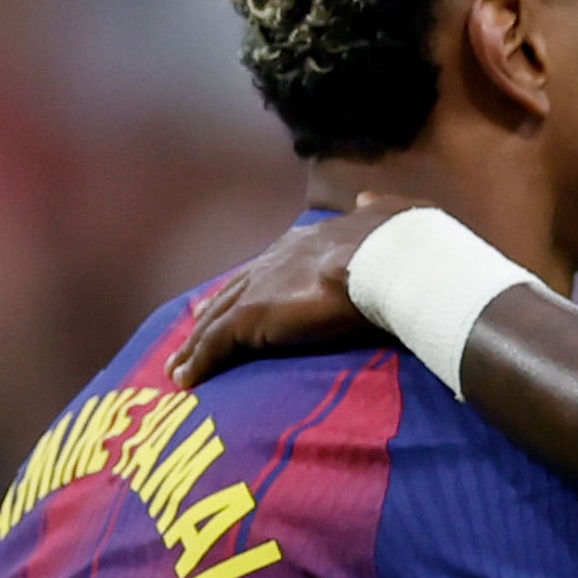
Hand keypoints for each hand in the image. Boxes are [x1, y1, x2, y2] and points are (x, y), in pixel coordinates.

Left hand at [171, 196, 403, 384]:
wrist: (387, 260)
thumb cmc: (397, 244)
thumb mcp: (387, 215)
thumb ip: (373, 209)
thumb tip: (366, 198)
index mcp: (306, 241)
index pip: (269, 266)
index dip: (253, 281)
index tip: (240, 293)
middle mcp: (274, 260)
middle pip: (233, 289)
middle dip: (214, 309)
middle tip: (195, 325)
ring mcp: (258, 287)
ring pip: (216, 318)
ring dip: (196, 343)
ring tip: (179, 365)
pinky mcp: (251, 315)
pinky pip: (216, 343)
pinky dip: (198, 361)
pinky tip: (185, 378)